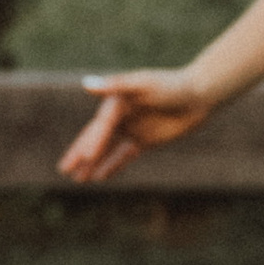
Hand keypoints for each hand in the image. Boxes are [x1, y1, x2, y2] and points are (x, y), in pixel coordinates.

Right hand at [57, 71, 213, 184]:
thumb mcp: (144, 84)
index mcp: (116, 101)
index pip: (101, 126)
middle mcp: (120, 115)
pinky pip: (124, 155)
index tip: (85, 158)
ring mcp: (131, 128)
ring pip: (107, 150)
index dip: (91, 142)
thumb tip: (86, 84)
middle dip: (80, 155)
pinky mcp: (144, 140)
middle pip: (97, 138)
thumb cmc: (172, 86)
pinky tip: (100, 177)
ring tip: (77, 179)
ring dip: (92, 164)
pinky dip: (112, 166)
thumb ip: (116, 85)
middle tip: (63, 171)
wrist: (199, 94)